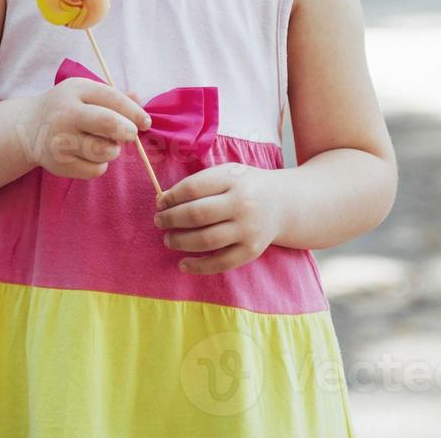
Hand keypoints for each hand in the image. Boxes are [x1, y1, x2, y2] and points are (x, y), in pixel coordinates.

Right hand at [23, 78, 151, 179]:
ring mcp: (60, 140)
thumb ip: (112, 96)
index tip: (145, 123)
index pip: (112, 98)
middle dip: (127, 131)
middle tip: (130, 135)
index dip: (134, 112)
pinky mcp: (58, 164)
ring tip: (104, 144)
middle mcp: (65, 113)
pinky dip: (100, 165)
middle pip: (108, 123)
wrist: (28, 128)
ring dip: (113, 150)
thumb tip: (138, 97)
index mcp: (76, 90)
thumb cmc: (67, 108)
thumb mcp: (85, 93)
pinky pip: (95, 170)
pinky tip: (89, 156)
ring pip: (104, 150)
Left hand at [153, 163, 285, 273]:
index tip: (160, 203)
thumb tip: (163, 201)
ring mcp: (248, 230)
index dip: (171, 197)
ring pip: (206, 240)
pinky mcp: (251, 251)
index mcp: (233, 179)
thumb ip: (198, 184)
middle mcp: (242, 205)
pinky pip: (221, 263)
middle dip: (171, 220)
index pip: (193, 188)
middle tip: (159, 221)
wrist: (282, 203)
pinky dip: (198, 266)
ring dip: (180, 241)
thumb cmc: (244, 186)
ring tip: (168, 239)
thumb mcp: (226, 174)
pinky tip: (183, 264)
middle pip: (197, 215)